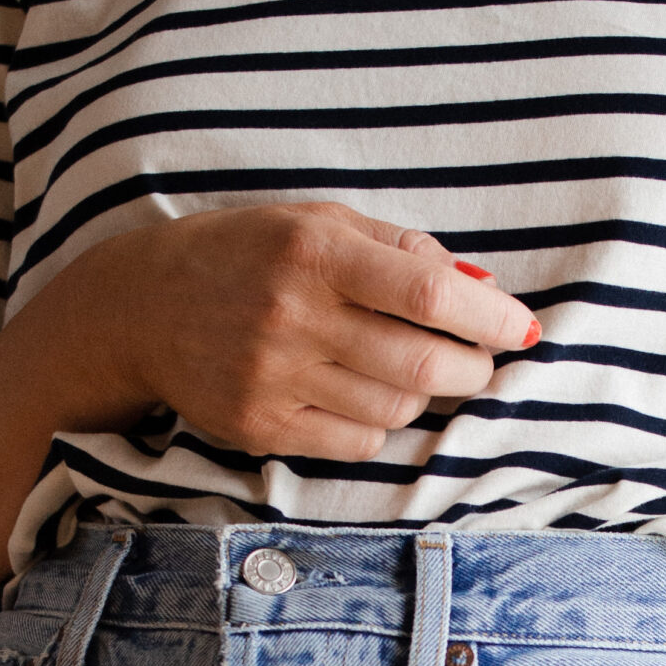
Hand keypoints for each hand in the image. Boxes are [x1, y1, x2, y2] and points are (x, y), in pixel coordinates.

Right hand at [72, 201, 538, 461]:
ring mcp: (274, 377)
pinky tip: (364, 393)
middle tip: (480, 361)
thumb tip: (485, 286)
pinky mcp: (259, 426)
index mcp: (315, 252)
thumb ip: (402, 249)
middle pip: (423, 362)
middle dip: (473, 368)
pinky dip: (381, 422)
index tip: (523, 328)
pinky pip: (357, 441)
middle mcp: (293, 315)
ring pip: (397, 407)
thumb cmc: (249, 256)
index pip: (429, 292)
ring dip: (425, 394)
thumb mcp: (318, 224)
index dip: (490, 317)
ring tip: (409, 369)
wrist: (142, 307)